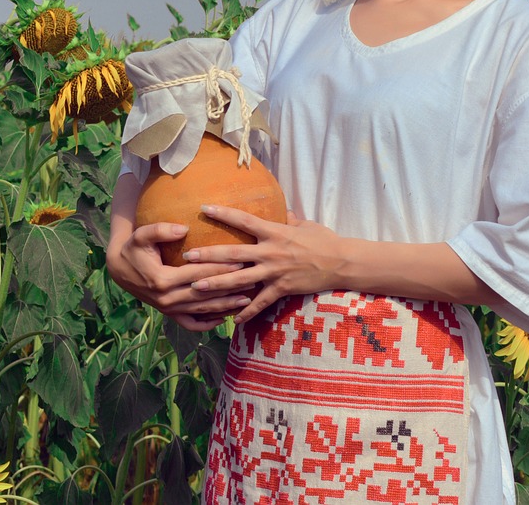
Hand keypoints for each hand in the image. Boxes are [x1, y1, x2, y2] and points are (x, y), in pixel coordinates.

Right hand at [106, 221, 255, 331]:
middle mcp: (166, 299)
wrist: (119, 269)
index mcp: (162, 279)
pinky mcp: (169, 314)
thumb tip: (183, 229)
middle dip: (229, 288)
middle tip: (252, 281)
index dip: (219, 268)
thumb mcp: (141, 235)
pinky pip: (191, 324)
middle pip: (204, 295)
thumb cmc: (134, 248)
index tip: (240, 262)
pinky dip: (208, 324)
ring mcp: (168, 309)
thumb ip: (160, 230)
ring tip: (247, 300)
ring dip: (225, 307)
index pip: (198, 274)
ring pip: (202, 311)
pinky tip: (225, 318)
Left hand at [181, 205, 344, 322]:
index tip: (203, 208)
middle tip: (187, 256)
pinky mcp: (281, 289)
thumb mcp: (305, 224)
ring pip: (239, 280)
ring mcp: (274, 272)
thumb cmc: (324, 240)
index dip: (223, 213)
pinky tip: (232, 321)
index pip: (243, 220)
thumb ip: (289, 219)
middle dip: (208, 255)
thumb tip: (282, 210)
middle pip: (233, 254)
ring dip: (216, 284)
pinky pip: (260, 303)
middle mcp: (270, 252)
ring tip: (195, 287)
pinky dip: (246, 312)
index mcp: (274, 232)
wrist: (341, 262)